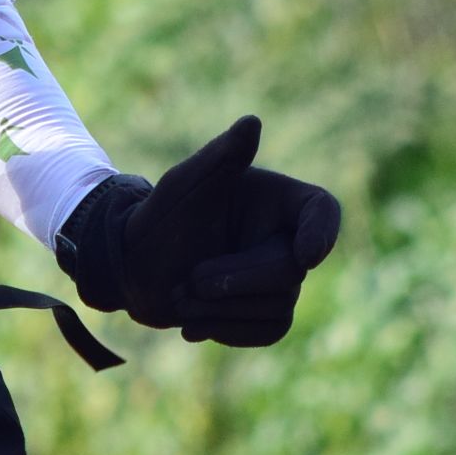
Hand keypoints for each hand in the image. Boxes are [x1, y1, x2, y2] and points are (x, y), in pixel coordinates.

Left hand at [56, 115, 340, 345]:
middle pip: (288, 272)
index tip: (306, 255)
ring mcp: (279, 281)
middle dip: (234, 280)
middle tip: (190, 280)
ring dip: (221, 309)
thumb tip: (251, 122)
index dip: (322, 231)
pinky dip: (226, 330)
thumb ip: (220, 158)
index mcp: (276, 200)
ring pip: (278, 308)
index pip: (321, 210)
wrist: (134, 268)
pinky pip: (267, 332)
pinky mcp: (266, 315)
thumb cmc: (160, 218)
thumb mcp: (184, 185)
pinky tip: (192, 322)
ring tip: (182, 297)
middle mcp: (285, 239)